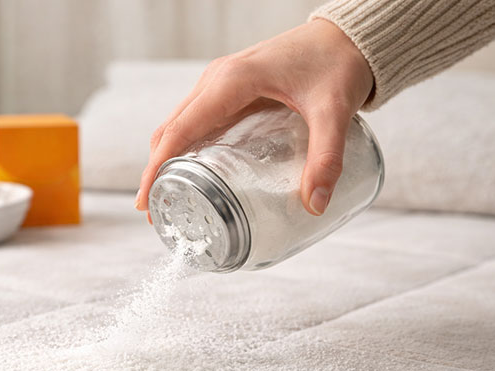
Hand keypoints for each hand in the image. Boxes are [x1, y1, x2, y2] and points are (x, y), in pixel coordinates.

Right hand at [135, 18, 372, 216]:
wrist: (347, 35)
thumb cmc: (338, 63)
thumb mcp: (334, 111)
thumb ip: (326, 158)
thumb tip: (315, 203)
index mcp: (232, 82)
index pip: (180, 130)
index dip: (158, 167)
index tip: (147, 200)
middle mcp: (217, 79)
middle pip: (171, 129)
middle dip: (157, 170)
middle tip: (155, 210)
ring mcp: (220, 82)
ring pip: (180, 123)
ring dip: (167, 158)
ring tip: (169, 196)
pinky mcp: (231, 88)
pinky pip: (197, 119)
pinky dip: (184, 146)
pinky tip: (193, 171)